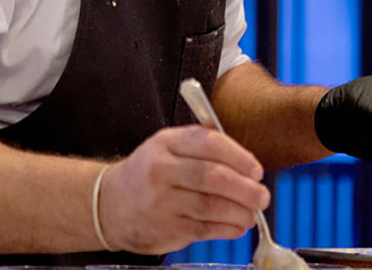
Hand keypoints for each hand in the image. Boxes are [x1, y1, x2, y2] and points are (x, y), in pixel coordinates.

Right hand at [97, 125, 269, 254]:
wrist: (110, 204)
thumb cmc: (148, 173)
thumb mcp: (167, 147)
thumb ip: (203, 147)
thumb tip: (247, 162)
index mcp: (166, 143)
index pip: (209, 143)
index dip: (239, 156)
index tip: (256, 169)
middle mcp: (161, 170)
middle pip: (213, 177)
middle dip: (246, 188)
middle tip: (262, 195)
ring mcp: (162, 202)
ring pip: (212, 206)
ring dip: (240, 211)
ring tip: (251, 212)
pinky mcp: (166, 229)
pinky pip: (206, 229)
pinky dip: (228, 228)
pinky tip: (237, 225)